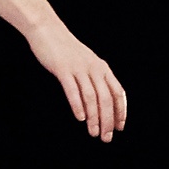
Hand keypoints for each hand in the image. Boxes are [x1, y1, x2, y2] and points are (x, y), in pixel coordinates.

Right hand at [29, 27, 128, 141]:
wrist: (48, 30)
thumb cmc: (66, 50)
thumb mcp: (87, 62)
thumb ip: (95, 78)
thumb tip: (102, 101)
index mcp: (102, 68)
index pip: (118, 92)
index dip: (121, 111)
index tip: (120, 127)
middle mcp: (94, 68)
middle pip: (106, 98)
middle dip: (108, 120)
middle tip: (106, 137)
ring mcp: (79, 68)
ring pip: (91, 97)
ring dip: (94, 118)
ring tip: (93, 132)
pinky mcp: (63, 69)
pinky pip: (73, 90)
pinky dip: (77, 105)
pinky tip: (80, 118)